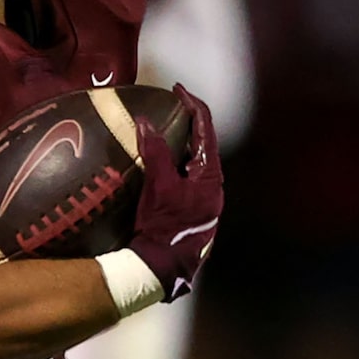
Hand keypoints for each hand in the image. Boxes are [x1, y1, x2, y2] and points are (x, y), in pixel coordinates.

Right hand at [128, 86, 221, 300]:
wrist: (161, 269)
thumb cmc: (164, 228)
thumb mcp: (159, 186)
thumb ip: (154, 151)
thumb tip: (145, 120)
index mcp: (212, 177)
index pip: (206, 130)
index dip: (192, 105)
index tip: (177, 89)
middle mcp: (213, 187)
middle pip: (202, 144)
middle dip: (186, 122)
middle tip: (168, 106)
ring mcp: (204, 200)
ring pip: (194, 162)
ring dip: (179, 143)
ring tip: (161, 129)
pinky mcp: (192, 211)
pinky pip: (185, 177)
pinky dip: (174, 163)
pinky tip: (158, 163)